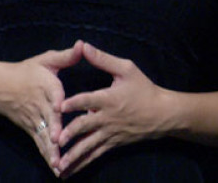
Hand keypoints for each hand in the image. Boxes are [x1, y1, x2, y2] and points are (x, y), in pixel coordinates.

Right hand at [0, 41, 83, 174]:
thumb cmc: (26, 71)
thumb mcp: (45, 60)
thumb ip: (65, 56)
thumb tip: (82, 45)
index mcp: (47, 87)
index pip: (52, 95)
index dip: (57, 104)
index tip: (59, 111)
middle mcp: (40, 106)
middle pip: (48, 121)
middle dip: (55, 135)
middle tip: (61, 149)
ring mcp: (34, 120)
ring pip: (43, 137)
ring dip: (51, 152)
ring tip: (60, 167)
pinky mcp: (30, 129)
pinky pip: (39, 143)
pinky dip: (46, 155)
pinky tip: (56, 168)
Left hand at [56, 42, 175, 177]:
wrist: (162, 113)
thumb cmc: (144, 88)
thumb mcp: (127, 69)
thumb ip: (103, 59)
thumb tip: (84, 46)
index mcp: (109, 98)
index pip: (88, 100)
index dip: (74, 102)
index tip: (59, 106)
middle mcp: (107, 117)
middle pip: (85, 126)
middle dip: (69, 133)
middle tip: (55, 140)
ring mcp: (109, 133)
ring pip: (88, 145)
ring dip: (73, 155)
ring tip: (58, 164)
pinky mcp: (112, 143)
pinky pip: (95, 155)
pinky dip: (82, 163)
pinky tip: (70, 171)